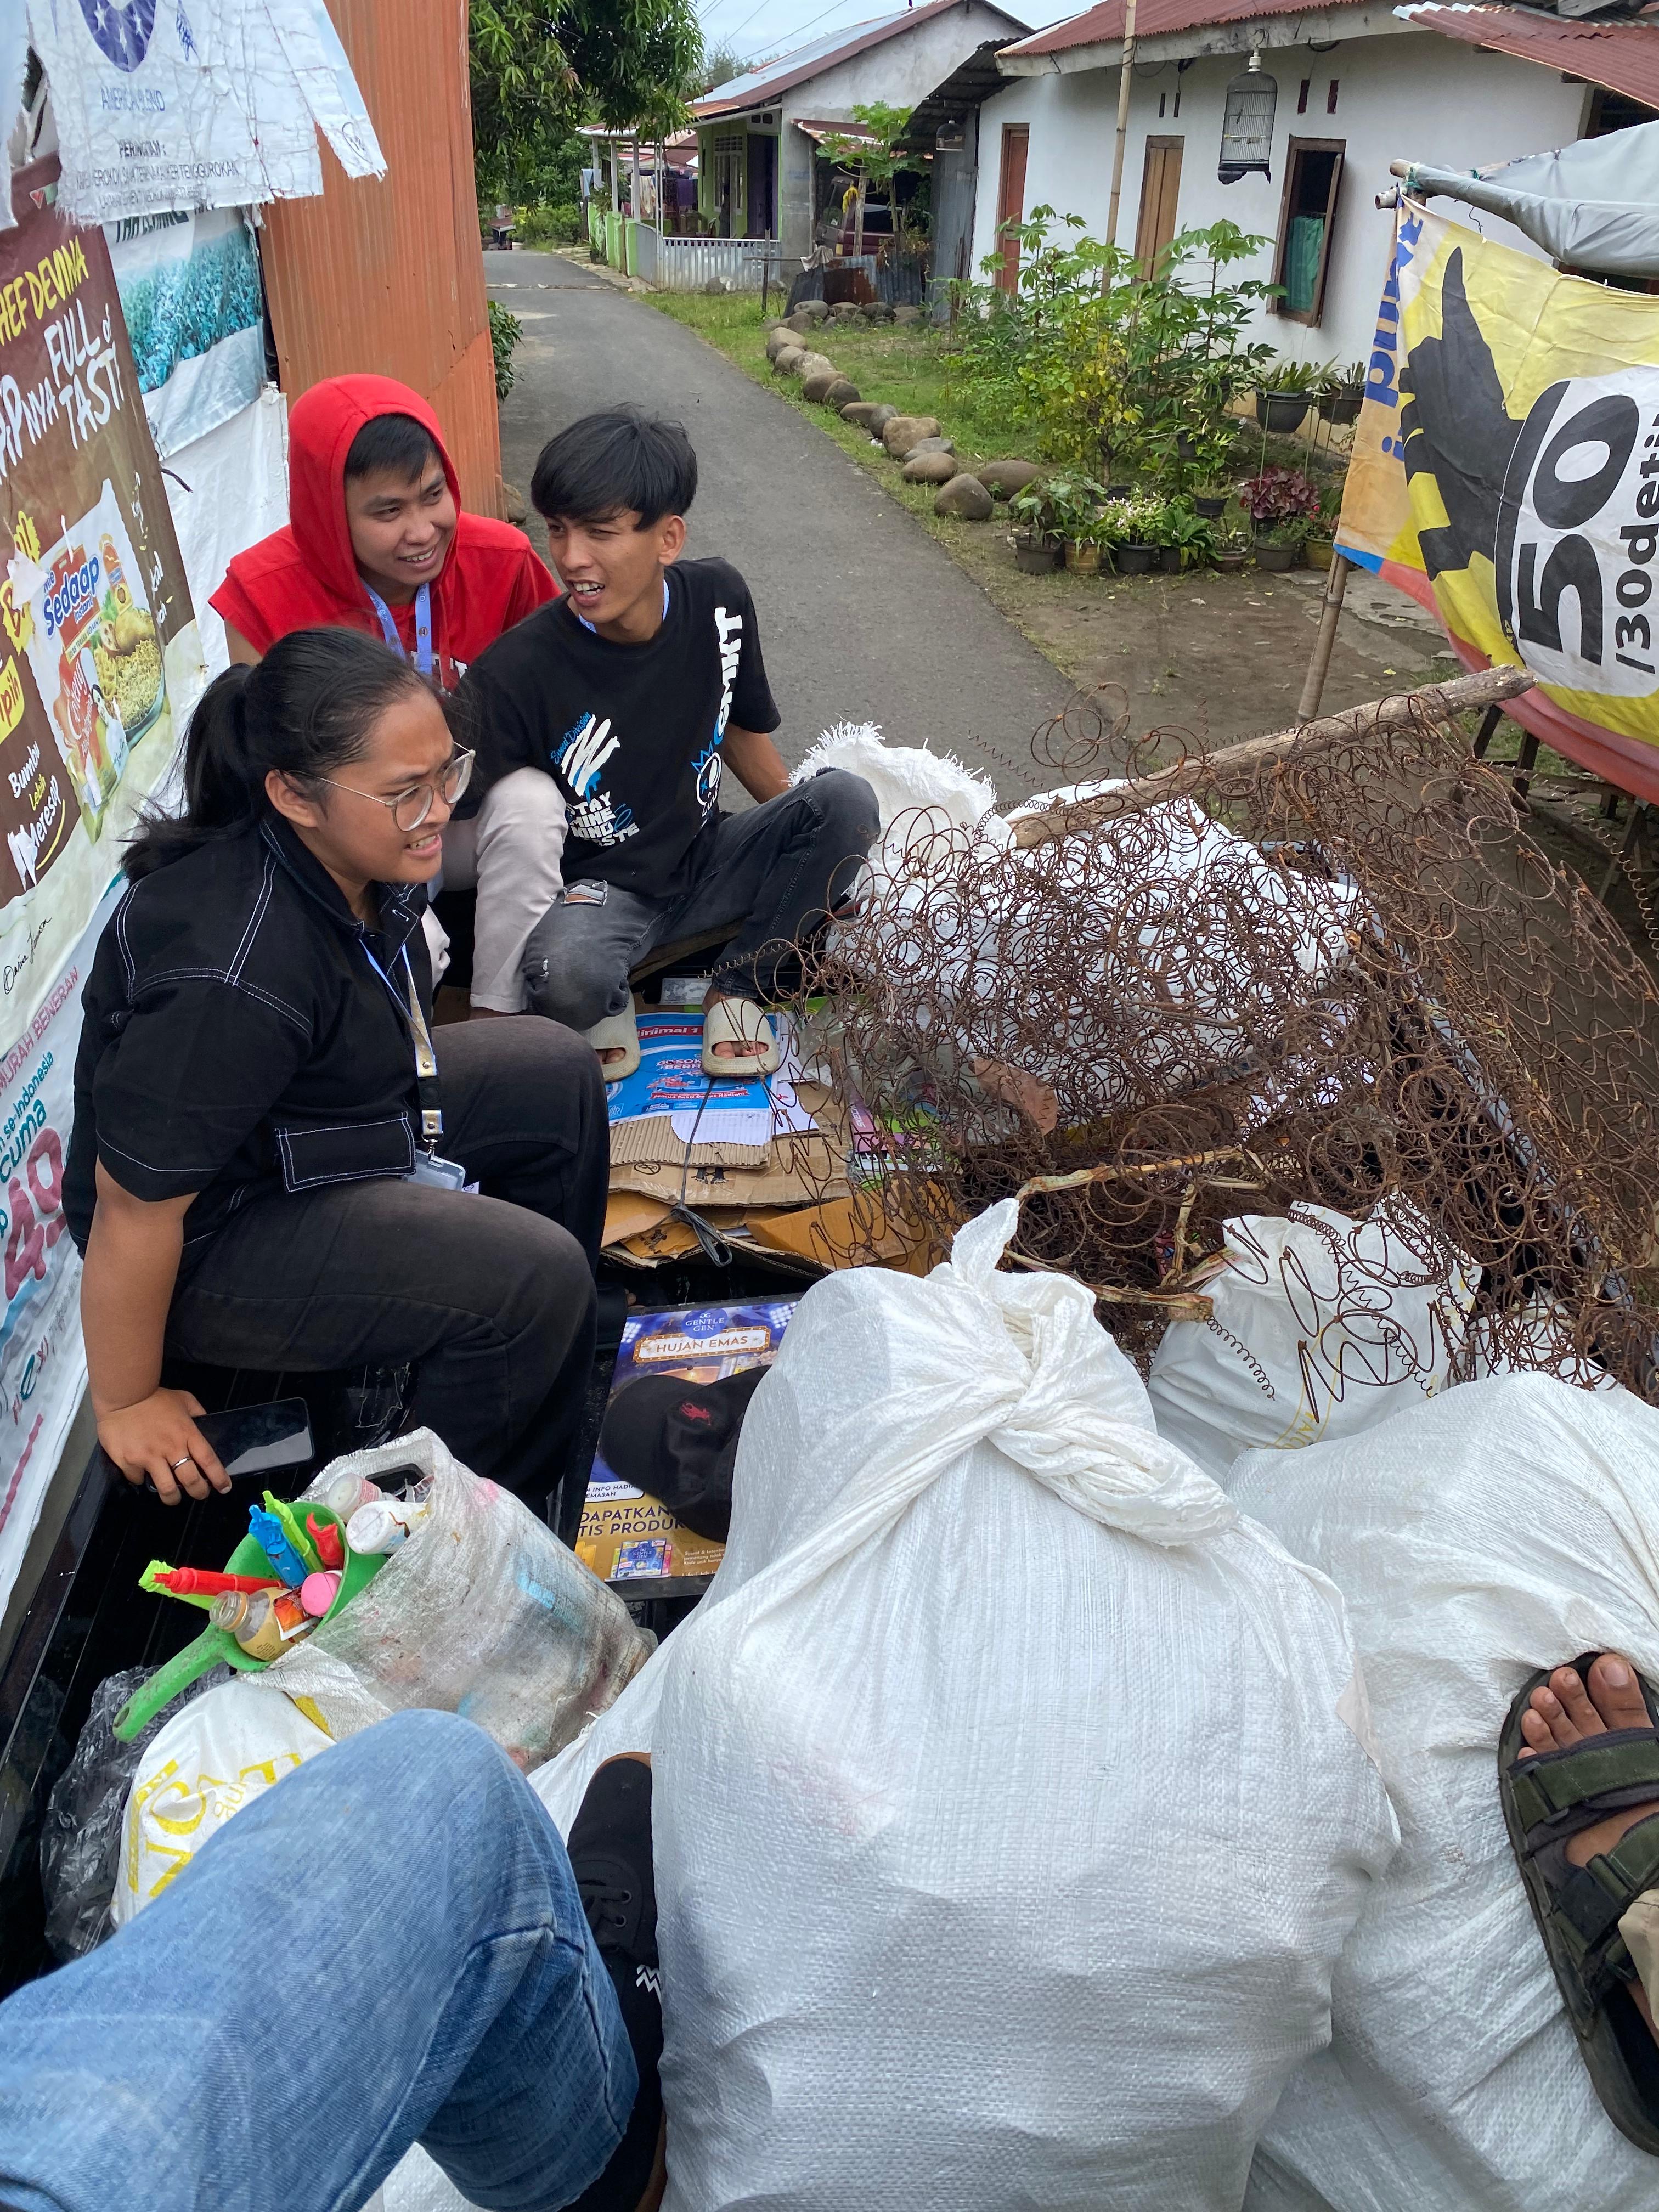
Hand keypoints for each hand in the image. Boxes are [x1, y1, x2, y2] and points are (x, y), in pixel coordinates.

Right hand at [97, 1389, 229, 1504]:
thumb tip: (206, 1423)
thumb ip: (197, 1413)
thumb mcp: (183, 1399)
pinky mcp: (128, 1461)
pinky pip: (138, 1479)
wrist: (122, 1395)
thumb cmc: (153, 1397)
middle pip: (190, 1480)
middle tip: (199, 1494)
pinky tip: (142, 1475)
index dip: (219, 1477)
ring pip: (166, 1489)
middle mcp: (170, 1448)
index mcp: (186, 1433)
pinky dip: (141, 1479)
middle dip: (198, 1492)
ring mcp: (148, 1457)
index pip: (209, 1461)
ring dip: (172, 1497)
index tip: (224, 1488)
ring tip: (173, 1497)